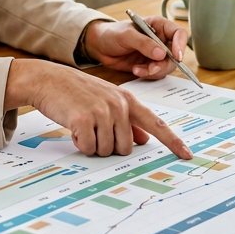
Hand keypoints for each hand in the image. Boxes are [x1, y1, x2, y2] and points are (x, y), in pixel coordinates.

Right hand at [5, 58, 193, 158]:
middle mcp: (119, 104)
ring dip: (92, 145)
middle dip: (108, 146)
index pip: (156, 123)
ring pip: (106, 150)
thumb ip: (127, 120)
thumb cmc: (76, 92)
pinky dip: (79, 143)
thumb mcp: (106, 99)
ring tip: (82, 125)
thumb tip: (143, 140)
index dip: (172, 141)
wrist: (47, 79)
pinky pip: (88, 148)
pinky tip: (73, 128)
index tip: (187, 155)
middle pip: (125, 148)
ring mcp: (102, 111)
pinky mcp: (84, 119)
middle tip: (93, 131)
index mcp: (127, 100)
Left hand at [85, 17, 188, 78]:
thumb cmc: (112, 33)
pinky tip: (135, 70)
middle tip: (152, 68)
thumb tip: (162, 53)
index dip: (180, 44)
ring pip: (167, 66)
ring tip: (138, 69)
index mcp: (159, 26)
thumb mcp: (126, 35)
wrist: (100, 46)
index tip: (176, 56)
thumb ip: (144, 43)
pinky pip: (156, 73)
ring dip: (155, 71)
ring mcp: (155, 53)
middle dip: (164, 64)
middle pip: (175, 54)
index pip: (178, 33)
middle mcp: (160, 40)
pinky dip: (147, 74)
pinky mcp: (149, 65)